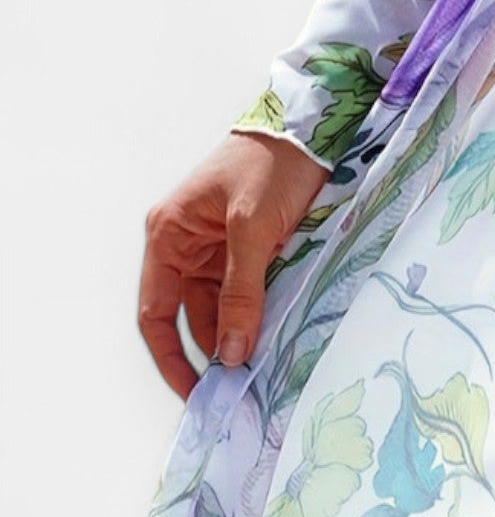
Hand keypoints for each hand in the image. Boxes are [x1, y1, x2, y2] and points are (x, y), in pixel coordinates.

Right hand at [137, 130, 332, 396]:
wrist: (315, 124)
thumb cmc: (272, 161)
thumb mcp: (253, 226)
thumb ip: (242, 291)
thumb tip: (232, 353)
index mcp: (169, 235)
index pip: (157, 312)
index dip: (171, 356)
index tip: (193, 392)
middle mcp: (187, 244)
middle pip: (193, 314)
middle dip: (215, 349)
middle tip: (240, 389)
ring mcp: (221, 246)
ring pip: (225, 306)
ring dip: (241, 333)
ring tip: (263, 366)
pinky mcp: (255, 244)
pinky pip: (250, 289)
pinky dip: (260, 312)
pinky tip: (276, 335)